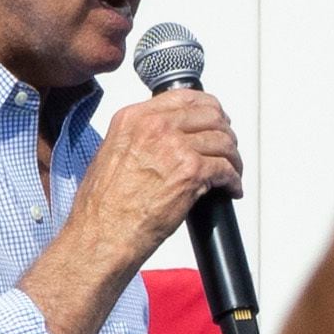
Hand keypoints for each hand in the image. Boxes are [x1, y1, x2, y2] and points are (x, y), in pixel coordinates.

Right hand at [71, 85, 241, 270]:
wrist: (100, 236)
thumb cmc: (101, 208)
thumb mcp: (109, 155)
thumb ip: (137, 138)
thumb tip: (162, 140)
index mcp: (133, 119)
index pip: (184, 97)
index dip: (208, 108)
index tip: (215, 120)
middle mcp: (154, 126)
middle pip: (210, 116)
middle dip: (224, 133)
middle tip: (227, 149)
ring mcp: (175, 147)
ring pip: (222, 142)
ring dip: (232, 158)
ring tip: (232, 171)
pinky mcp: (191, 172)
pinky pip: (225, 169)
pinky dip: (233, 180)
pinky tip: (231, 188)